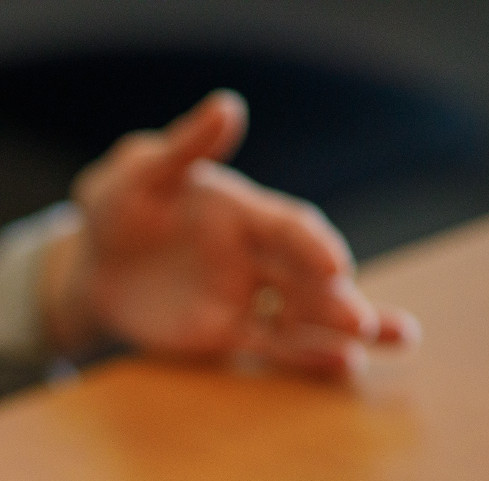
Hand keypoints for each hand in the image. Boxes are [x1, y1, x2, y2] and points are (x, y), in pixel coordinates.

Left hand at [47, 90, 418, 378]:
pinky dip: (307, 357)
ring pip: (304, 314)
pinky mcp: (225, 334)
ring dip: (342, 330)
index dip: (314, 245)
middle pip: (307, 278)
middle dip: (337, 299)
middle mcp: (256, 256)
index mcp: (244, 212)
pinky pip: (271, 347)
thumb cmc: (117, 205)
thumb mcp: (139, 174)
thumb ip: (184, 149)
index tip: (336, 264)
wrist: (92, 261)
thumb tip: (226, 107)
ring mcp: (245, 297)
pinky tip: (345, 366)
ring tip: (396, 338)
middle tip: (365, 323)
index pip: (290, 228)